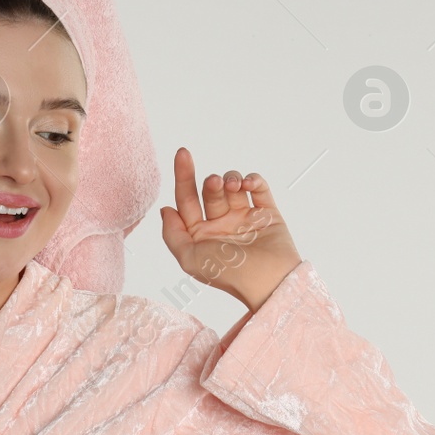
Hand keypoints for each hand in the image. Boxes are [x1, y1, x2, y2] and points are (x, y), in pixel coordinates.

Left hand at [158, 147, 301, 311]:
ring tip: (235, 185)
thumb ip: (172, 234)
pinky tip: (249, 184)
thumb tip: (166, 209)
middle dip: (211, 183)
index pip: (187, 199)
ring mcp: (244, 218)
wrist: (269, 281)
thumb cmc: (228, 274)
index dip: (183, 176)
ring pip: (233, 186)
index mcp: (201, 234)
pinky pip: (259, 189)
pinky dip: (253, 180)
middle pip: (210, 191)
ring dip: (231, 178)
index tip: (183, 153)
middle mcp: (222, 224)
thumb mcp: (189, 258)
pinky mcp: (267, 214)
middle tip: (215, 182)